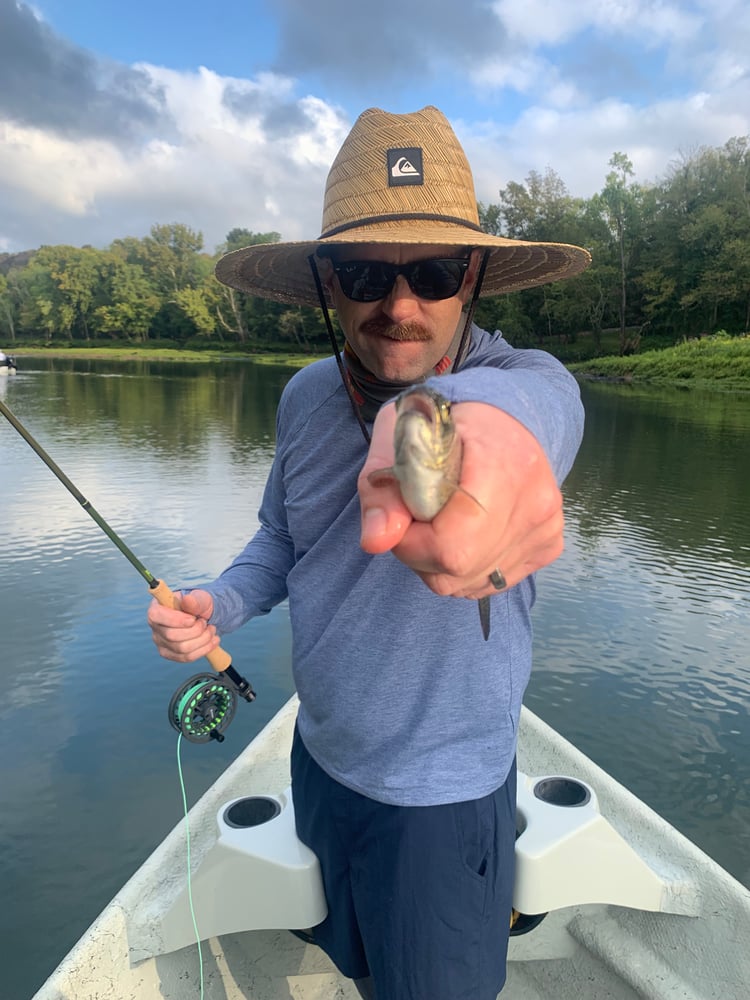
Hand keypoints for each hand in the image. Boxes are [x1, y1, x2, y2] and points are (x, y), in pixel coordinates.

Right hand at [147, 588, 219, 662]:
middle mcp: (155, 627)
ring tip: (211, 629)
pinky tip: (213, 640)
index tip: (193, 619)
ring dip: (203, 639)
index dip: (176, 619)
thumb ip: (195, 599)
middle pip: (171, 636)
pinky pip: (187, 657)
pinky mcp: (171, 654)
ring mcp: (161, 643)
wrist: (203, 616)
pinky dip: (204, 649)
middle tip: (205, 622)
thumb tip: (188, 600)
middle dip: (195, 630)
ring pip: (182, 649)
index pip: (156, 616)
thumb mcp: (200, 597)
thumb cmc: (198, 604)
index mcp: (156, 608)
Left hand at [358, 401, 564, 597]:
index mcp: (503, 463)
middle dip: (421, 553)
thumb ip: (381, 490)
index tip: (402, 514)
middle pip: (460, 568)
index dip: (411, 543)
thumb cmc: (445, 423)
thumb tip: (376, 542)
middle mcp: (536, 501)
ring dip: (441, 563)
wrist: (503, 418)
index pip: (451, 545)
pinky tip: (465, 532)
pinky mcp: (549, 545)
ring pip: (471, 582)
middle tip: (417, 516)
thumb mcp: (399, 438)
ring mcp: (546, 527)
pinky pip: (491, 582)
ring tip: (441, 520)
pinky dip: (466, 568)